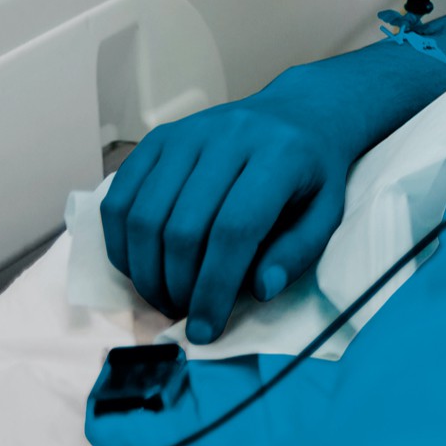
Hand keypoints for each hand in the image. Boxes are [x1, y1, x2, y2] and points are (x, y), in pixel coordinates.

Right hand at [100, 80, 372, 340]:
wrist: (298, 115)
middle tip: (185, 313)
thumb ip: (297, 253)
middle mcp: (229, 136)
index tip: (206, 330)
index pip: (234, 230)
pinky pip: (119, 199)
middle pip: (183, 229)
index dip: (214, 288)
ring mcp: (187, 134)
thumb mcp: (326, 213)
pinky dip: (121, 244)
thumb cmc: (310, 174)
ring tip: (166, 296)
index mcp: (280, 155)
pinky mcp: (157, 139)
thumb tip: (260, 290)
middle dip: (178, 287)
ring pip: (143, 217)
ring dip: (146, 273)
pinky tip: (142, 266)